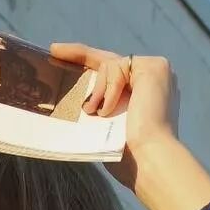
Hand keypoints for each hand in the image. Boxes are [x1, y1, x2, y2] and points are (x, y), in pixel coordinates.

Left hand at [48, 42, 181, 192]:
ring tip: (94, 113)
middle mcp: (152, 80)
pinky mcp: (154, 67)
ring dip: (97, 91)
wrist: (147, 159)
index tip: (61, 56)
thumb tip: (82, 104)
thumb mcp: (106, 127)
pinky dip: (108, 90)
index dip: (88, 64)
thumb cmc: (127, 155)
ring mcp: (155, 71)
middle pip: (109, 61)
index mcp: (143, 95)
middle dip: (80, 54)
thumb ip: (100, 108)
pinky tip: (107, 111)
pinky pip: (117, 68)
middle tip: (54, 50)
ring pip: (109, 66)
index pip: (112, 74)